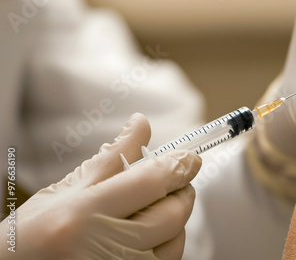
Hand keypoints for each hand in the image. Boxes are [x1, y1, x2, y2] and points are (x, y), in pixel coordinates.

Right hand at [0, 113, 201, 259]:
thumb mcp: (63, 192)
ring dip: (175, 218)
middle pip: (172, 213)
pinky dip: (166, 242)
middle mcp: (104, 248)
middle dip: (183, 191)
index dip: (179, 165)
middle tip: (176, 180)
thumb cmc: (30, 237)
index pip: (151, 182)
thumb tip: (141, 123)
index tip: (190, 157)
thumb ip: (110, 158)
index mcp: (83, 215)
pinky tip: (148, 233)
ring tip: (157, 206)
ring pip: (175, 242)